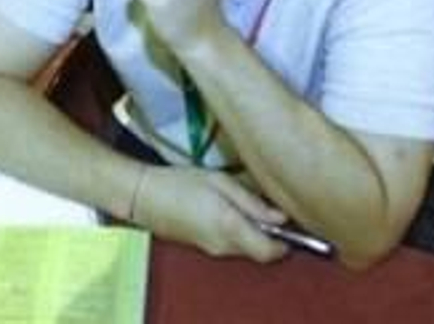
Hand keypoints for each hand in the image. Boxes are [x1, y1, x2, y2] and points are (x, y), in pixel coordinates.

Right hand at [132, 166, 289, 260]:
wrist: (143, 196)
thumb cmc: (180, 182)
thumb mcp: (219, 182)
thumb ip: (251, 202)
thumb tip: (281, 218)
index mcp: (230, 226)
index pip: (271, 251)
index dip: (286, 242)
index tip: (290, 223)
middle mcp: (224, 245)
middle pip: (260, 252)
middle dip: (270, 235)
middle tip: (267, 207)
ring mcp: (212, 249)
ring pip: (245, 248)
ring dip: (253, 233)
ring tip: (243, 202)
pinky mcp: (203, 247)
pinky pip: (230, 245)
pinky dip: (237, 232)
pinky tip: (226, 209)